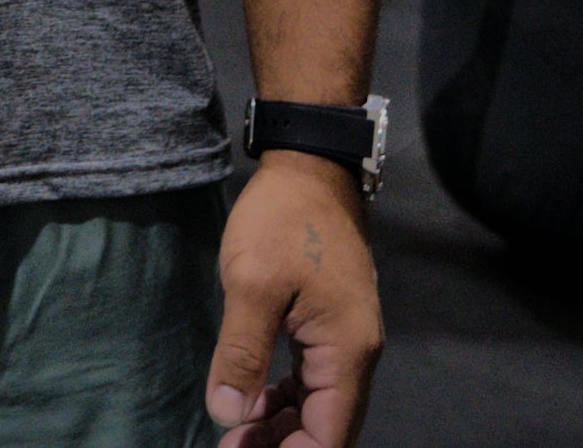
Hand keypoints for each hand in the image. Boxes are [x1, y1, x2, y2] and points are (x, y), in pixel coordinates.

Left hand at [204, 152, 382, 447]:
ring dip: (281, 426)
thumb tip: (226, 415)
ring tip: (235, 433)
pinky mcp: (331, 322)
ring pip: (319, 405)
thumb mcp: (251, 284)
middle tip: (229, 447)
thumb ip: (241, 354)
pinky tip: (254, 400)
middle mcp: (356, 354)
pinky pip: (313, 378)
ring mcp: (346, 337)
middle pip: (326, 428)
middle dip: (281, 445)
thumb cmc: (282, 218)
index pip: (328, 438)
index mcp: (346, 353)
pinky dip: (284, 397)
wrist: (310, 163)